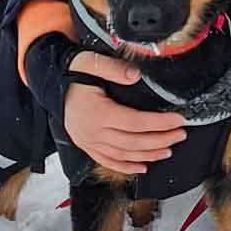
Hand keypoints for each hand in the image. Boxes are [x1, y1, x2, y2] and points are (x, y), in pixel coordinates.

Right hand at [60, 51, 187, 176]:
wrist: (49, 85)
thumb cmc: (72, 74)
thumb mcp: (90, 63)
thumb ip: (113, 69)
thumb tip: (135, 75)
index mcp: (97, 112)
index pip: (136, 122)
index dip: (159, 123)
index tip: (179, 120)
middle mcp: (93, 132)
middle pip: (133, 142)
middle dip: (161, 140)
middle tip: (181, 134)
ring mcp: (89, 142)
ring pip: (124, 155)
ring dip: (149, 154)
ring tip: (169, 149)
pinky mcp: (86, 146)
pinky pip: (108, 162)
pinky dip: (127, 167)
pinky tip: (143, 167)